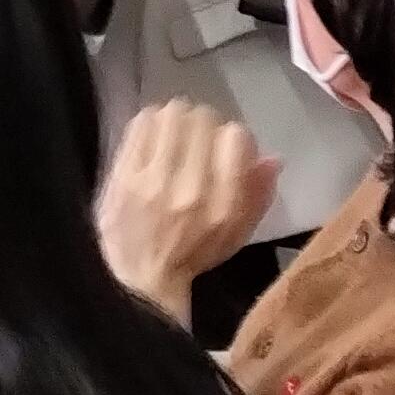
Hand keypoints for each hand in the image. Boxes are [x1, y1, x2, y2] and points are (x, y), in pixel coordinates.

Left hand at [96, 101, 280, 324]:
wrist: (139, 278)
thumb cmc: (194, 253)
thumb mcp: (238, 233)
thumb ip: (259, 194)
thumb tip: (272, 157)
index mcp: (224, 204)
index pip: (236, 137)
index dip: (234, 135)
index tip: (226, 146)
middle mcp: (190, 188)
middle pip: (202, 120)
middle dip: (204, 124)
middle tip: (198, 138)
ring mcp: (152, 180)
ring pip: (170, 116)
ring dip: (177, 119)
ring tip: (175, 135)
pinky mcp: (123, 175)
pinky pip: (140, 125)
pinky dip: (150, 122)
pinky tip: (153, 136)